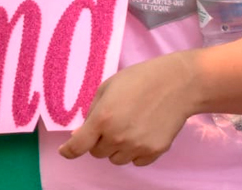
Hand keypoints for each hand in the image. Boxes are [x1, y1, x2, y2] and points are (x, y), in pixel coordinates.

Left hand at [59, 51, 197, 166]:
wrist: (176, 84)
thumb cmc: (137, 80)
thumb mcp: (106, 88)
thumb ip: (91, 113)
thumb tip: (79, 135)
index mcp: (102, 119)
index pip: (78, 146)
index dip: (68, 151)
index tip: (65, 151)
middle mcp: (117, 137)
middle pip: (97, 153)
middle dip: (98, 141)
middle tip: (109, 125)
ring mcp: (137, 147)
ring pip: (116, 159)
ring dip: (116, 148)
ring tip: (127, 128)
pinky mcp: (155, 152)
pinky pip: (136, 162)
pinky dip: (134, 153)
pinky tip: (141, 134)